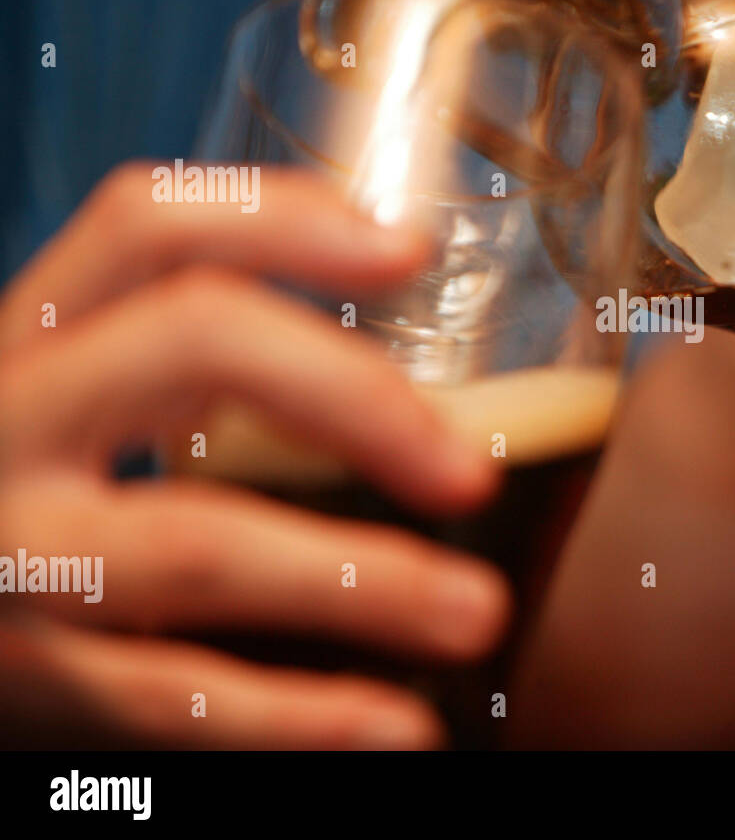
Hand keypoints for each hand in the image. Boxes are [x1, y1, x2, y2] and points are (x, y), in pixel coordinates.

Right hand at [0, 163, 509, 748]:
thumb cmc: (34, 504)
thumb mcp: (85, 411)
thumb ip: (191, 380)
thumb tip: (407, 390)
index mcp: (34, 343)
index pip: (146, 227)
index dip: (281, 217)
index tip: (409, 250)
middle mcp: (5, 422)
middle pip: (192, 340)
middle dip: (355, 392)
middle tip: (471, 470)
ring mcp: (4, 554)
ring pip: (195, 544)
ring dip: (362, 580)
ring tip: (477, 611)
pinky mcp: (13, 683)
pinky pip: (169, 695)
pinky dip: (298, 718)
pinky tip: (398, 728)